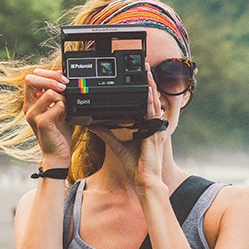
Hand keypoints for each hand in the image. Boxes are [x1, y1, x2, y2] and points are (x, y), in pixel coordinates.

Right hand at [23, 68, 72, 164]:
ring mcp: (33, 115)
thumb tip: (62, 76)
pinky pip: (57, 105)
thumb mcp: (58, 108)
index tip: (62, 79)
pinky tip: (64, 117)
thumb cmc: (58, 132)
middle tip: (65, 86)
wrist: (57, 154)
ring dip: (63, 97)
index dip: (48, 74)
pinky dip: (65, 109)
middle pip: (31, 79)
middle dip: (51, 79)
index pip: (32, 76)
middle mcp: (28, 107)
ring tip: (65, 108)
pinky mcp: (41, 122)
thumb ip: (57, 93)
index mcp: (31, 101)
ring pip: (49, 92)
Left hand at [91, 64, 166, 189]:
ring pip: (154, 103)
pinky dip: (151, 102)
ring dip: (151, 86)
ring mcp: (156, 130)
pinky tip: (149, 91)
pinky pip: (153, 114)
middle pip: (151, 100)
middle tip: (144, 66)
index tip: (140, 77)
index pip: (145, 104)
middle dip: (148, 82)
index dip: (144, 90)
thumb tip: (92, 123)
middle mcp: (153, 127)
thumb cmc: (136, 168)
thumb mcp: (117, 146)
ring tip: (147, 72)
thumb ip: (106, 133)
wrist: (144, 182)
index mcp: (146, 128)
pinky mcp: (155, 134)